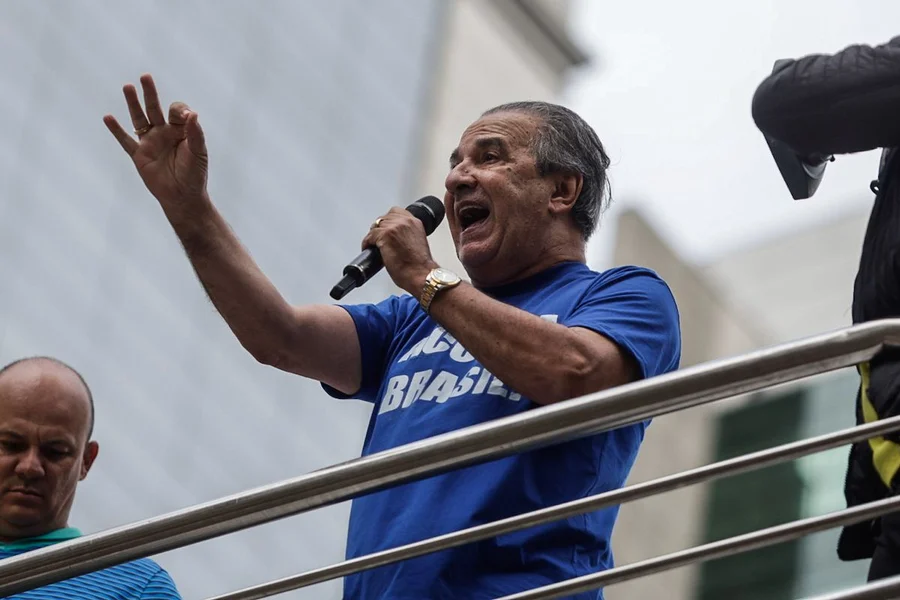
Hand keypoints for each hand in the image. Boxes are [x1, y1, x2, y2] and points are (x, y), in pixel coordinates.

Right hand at [103, 74, 207, 208]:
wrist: (183, 196)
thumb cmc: (194, 174)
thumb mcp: (199, 153)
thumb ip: (195, 133)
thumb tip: (193, 114)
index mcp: (180, 130)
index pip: (177, 111)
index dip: (180, 110)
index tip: (186, 116)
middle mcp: (164, 133)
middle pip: (155, 108)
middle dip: (150, 93)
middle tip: (145, 77)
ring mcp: (150, 143)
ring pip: (139, 119)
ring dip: (133, 104)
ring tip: (128, 87)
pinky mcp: (139, 155)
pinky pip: (125, 141)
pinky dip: (116, 130)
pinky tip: (108, 117)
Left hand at [362, 207, 438, 296]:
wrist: (421, 274)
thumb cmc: (420, 265)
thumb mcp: (417, 242)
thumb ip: (407, 234)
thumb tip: (395, 237)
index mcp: (415, 222)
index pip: (396, 212)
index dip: (389, 221)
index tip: (386, 229)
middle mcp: (405, 222)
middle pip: (384, 218)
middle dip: (380, 228)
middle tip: (378, 239)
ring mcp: (394, 227)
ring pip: (376, 226)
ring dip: (373, 236)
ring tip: (373, 245)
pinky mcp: (385, 235)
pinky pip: (369, 236)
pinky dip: (367, 243)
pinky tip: (368, 249)